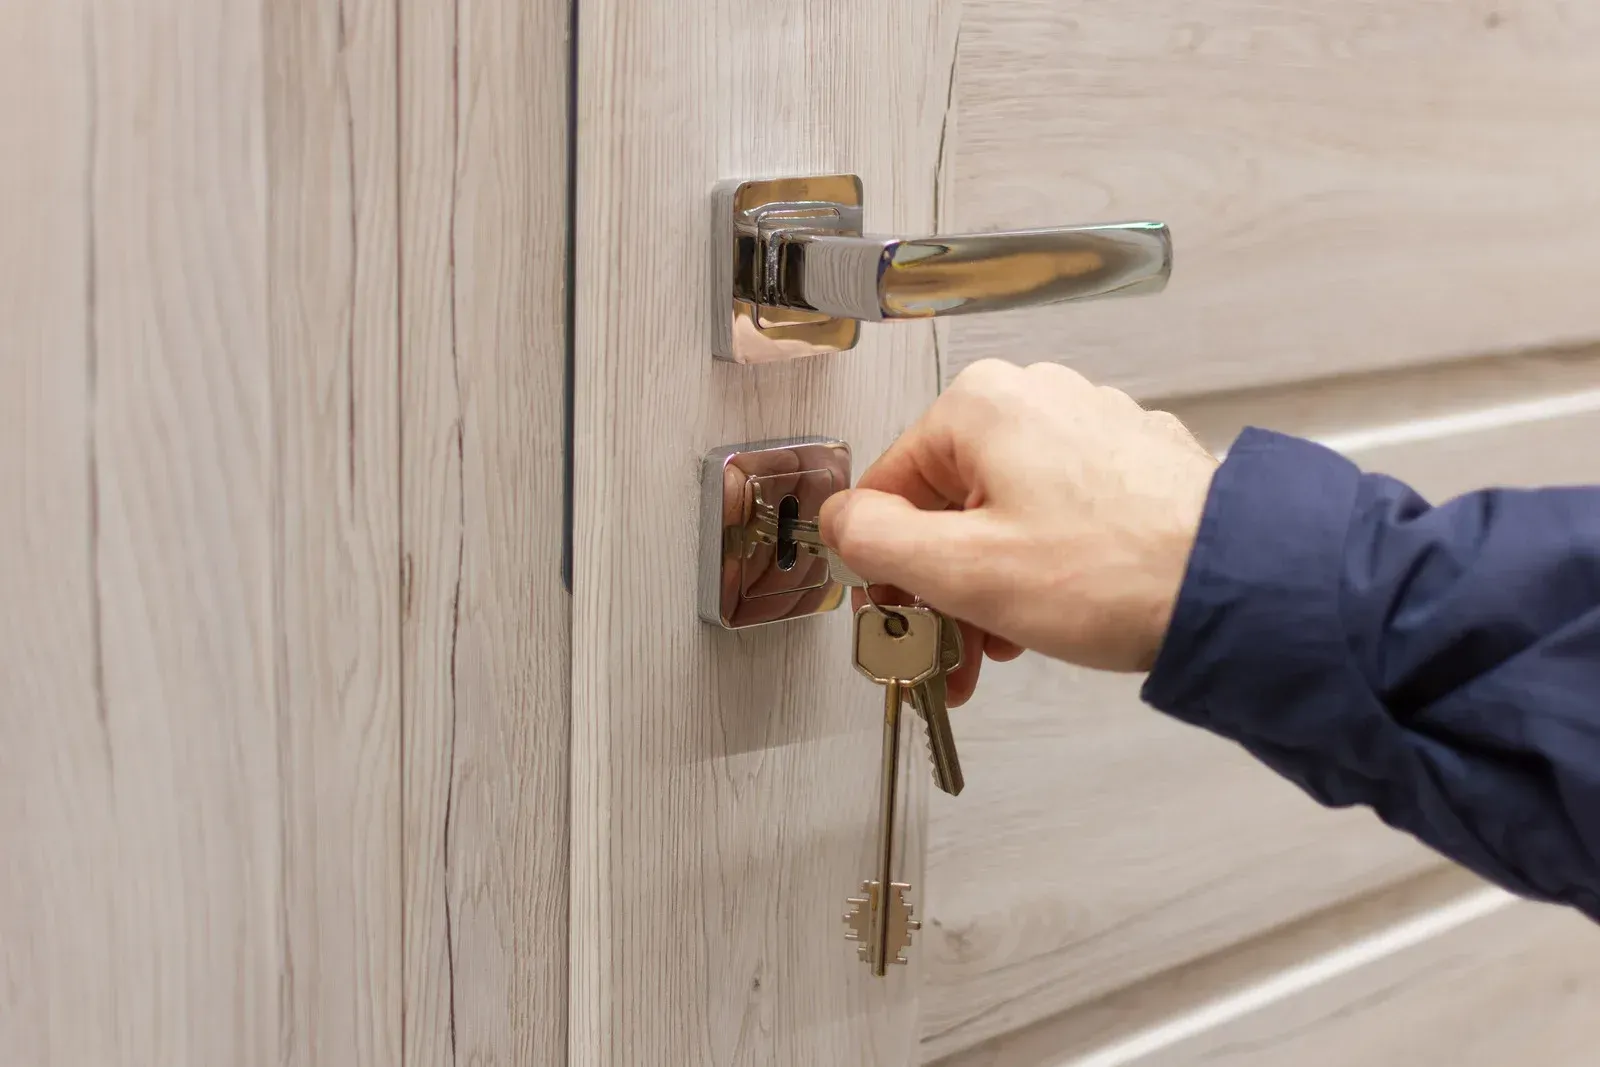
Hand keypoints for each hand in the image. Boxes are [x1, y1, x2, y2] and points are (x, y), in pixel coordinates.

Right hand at [820, 360, 1218, 701]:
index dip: (883, 570)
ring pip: (1001, 511)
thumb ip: (874, 542)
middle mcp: (1035, 397)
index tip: (897, 623)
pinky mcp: (1129, 460)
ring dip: (988, 586)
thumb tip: (840, 524)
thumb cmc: (1117, 572)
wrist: (1239, 588)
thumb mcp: (962, 570)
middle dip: (942, 588)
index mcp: (981, 405)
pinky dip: (1040, 565)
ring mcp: (1089, 425)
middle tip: (950, 652)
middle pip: (946, 502)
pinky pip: (1055, 512)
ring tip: (1002, 647)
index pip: (886, 488)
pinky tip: (1051, 617)